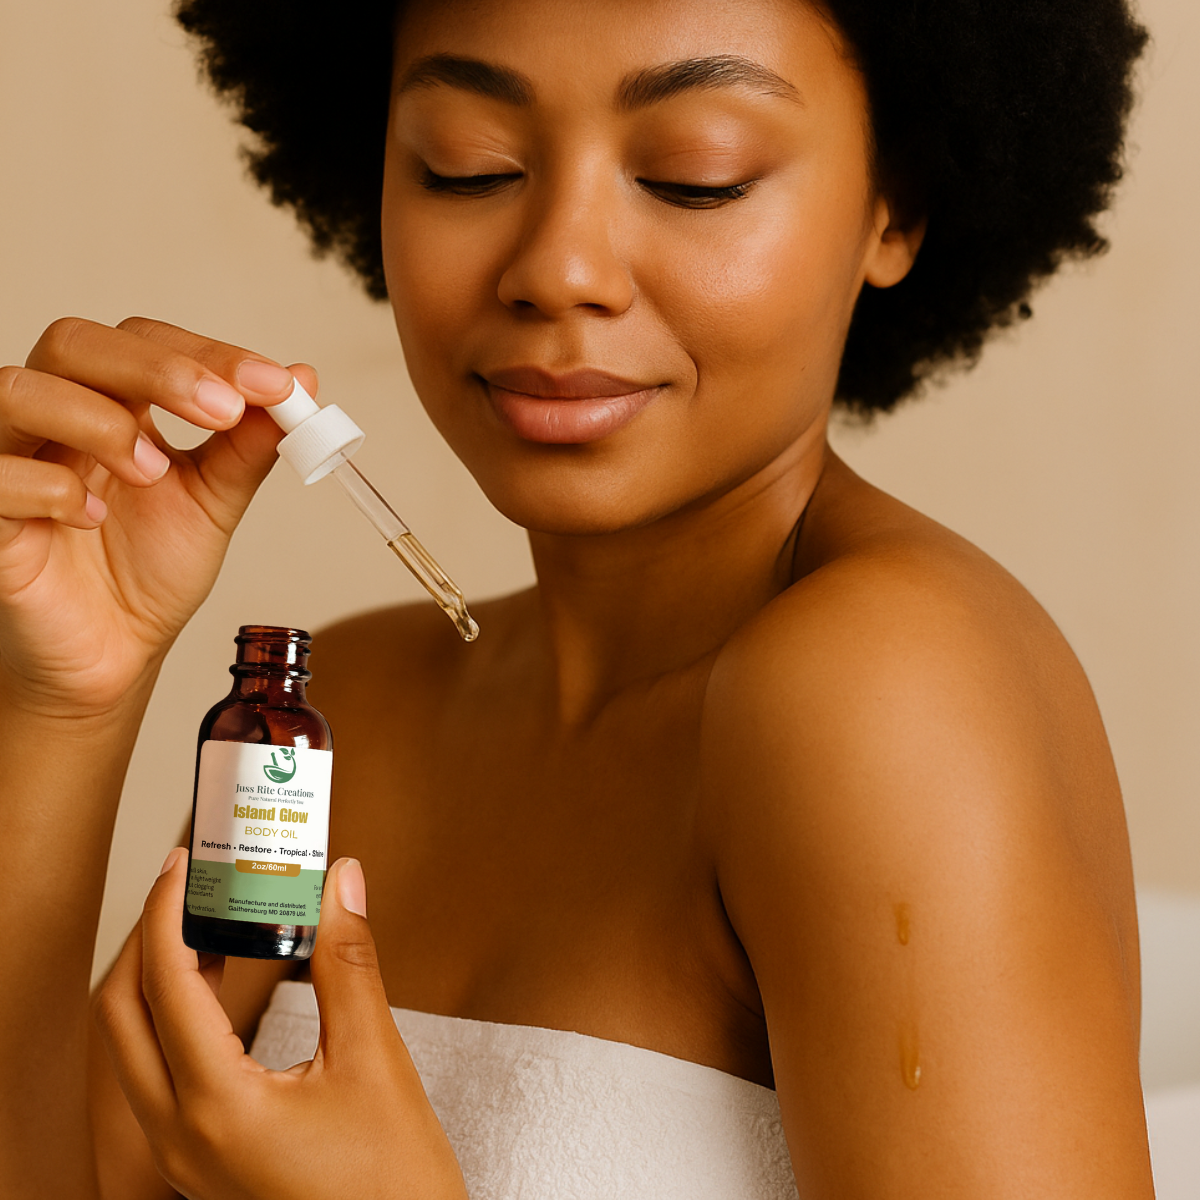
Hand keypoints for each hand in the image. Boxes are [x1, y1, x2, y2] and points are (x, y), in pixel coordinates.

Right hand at [0, 317, 312, 714]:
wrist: (116, 651)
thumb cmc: (151, 569)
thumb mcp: (214, 501)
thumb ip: (249, 443)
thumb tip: (301, 381)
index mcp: (113, 402)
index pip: (143, 340)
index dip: (206, 354)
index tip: (273, 385)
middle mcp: (56, 417)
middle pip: (75, 343)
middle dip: (156, 370)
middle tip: (223, 411)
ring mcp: (12, 459)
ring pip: (20, 392)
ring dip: (99, 421)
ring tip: (152, 471)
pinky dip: (46, 485)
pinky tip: (91, 515)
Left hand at [94, 853, 467, 1199]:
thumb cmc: (392, 1182)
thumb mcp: (374, 1061)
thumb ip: (348, 963)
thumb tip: (341, 883)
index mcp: (216, 1109)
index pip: (165, 985)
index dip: (171, 911)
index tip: (188, 862)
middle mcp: (179, 1138)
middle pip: (121, 1018)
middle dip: (147, 939)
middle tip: (187, 886)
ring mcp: (183, 1159)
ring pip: (132, 1050)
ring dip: (156, 980)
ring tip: (205, 924)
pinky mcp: (200, 1165)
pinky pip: (157, 1077)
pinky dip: (172, 1020)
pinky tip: (216, 990)